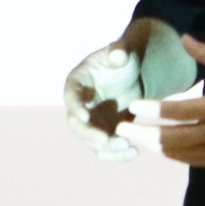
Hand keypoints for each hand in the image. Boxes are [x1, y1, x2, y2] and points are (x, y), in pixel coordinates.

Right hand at [63, 42, 143, 161]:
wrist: (131, 76)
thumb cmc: (122, 60)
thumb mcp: (122, 52)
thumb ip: (119, 52)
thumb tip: (118, 55)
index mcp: (77, 84)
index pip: (71, 97)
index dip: (75, 107)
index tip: (85, 116)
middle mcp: (79, 107)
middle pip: (76, 125)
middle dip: (89, 134)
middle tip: (105, 139)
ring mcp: (91, 123)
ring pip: (91, 141)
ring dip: (107, 147)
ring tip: (128, 146)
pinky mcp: (104, 134)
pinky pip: (106, 149)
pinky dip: (117, 154)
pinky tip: (134, 153)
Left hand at [122, 35, 204, 168]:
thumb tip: (184, 39)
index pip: (178, 112)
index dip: (153, 111)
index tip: (133, 107)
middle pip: (174, 138)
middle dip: (145, 135)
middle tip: (123, 129)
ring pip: (183, 154)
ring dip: (157, 147)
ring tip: (138, 140)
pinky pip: (197, 162)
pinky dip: (178, 155)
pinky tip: (166, 148)